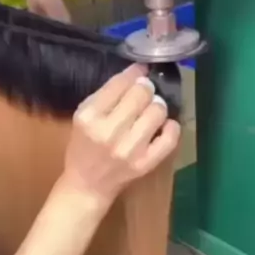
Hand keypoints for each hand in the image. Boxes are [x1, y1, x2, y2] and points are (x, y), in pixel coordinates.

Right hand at [62, 64, 180, 207]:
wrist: (88, 185)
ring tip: (150, 110)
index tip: (141, 69)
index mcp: (89, 117)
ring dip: (157, 106)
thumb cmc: (83, 147)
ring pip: (157, 111)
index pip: (119, 84)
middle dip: (146, 88)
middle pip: (141, 94)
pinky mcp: (146, 163)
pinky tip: (163, 126)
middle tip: (145, 92)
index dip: (135, 72)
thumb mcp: (84, 116)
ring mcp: (130, 149)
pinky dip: (171, 127)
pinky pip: (170, 137)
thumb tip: (137, 72)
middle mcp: (109, 132)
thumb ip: (106, 94)